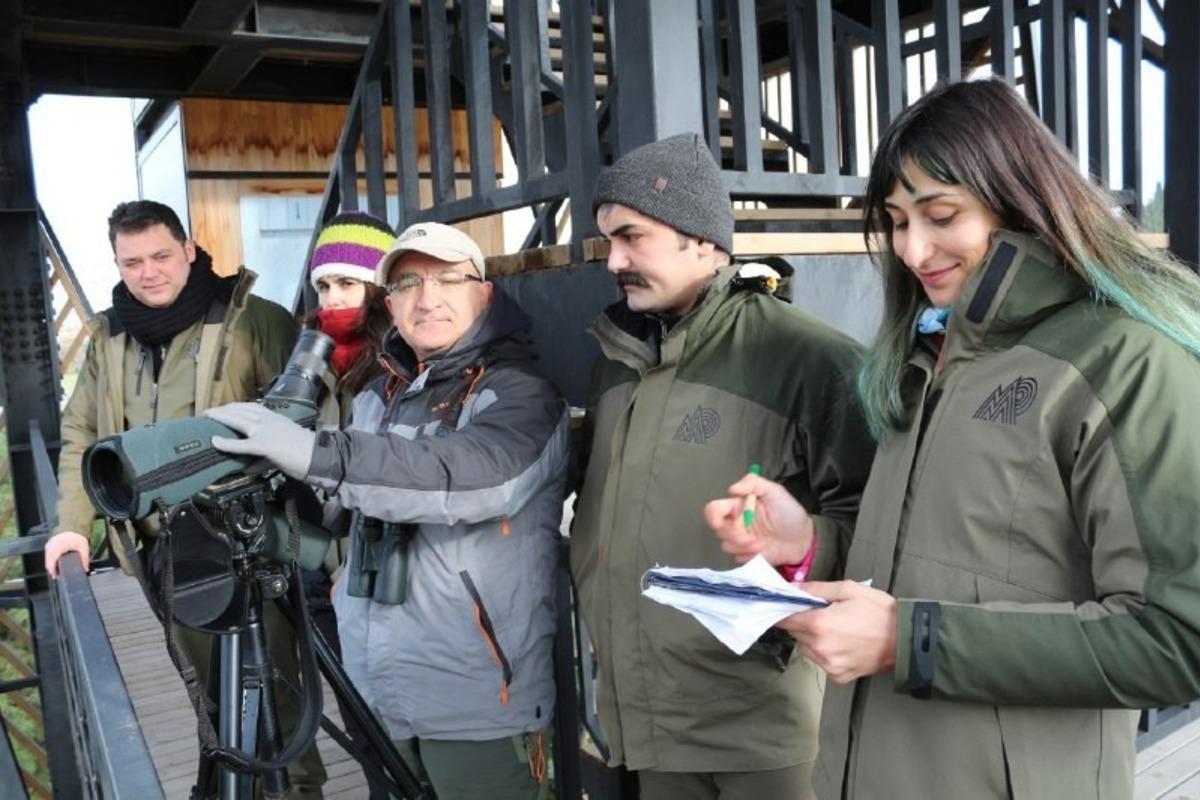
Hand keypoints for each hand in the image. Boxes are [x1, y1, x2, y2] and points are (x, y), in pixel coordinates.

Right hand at [44, 531, 90, 578]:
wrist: (73, 526)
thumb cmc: (77, 536)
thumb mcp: (83, 548)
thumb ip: (85, 559)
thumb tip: (86, 569)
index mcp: (58, 548)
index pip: (52, 563)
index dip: (53, 572)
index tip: (57, 577)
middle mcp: (51, 546)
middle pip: (48, 563)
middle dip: (52, 571)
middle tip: (58, 576)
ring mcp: (49, 545)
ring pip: (47, 560)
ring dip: (51, 566)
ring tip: (57, 572)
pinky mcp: (49, 544)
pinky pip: (47, 555)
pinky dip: (51, 560)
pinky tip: (56, 564)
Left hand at [205, 402, 315, 479]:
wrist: (319, 456)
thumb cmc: (305, 452)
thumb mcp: (283, 447)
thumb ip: (263, 457)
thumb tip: (248, 469)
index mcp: (275, 417)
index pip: (250, 407)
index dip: (234, 407)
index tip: (222, 409)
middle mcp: (269, 420)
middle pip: (240, 410)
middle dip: (222, 410)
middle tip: (207, 412)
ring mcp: (266, 431)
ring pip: (238, 420)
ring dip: (220, 418)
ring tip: (207, 418)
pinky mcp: (266, 445)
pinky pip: (242, 444)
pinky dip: (227, 443)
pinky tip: (215, 442)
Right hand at [703, 472, 813, 565]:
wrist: (804, 538)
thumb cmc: (790, 513)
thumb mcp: (775, 491)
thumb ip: (753, 482)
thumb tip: (732, 488)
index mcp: (739, 506)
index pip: (714, 509)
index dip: (713, 516)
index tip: (721, 522)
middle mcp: (736, 523)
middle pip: (718, 530)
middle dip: (733, 535)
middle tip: (750, 537)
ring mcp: (741, 541)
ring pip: (726, 546)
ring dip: (743, 547)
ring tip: (760, 544)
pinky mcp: (747, 556)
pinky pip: (737, 559)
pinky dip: (748, 557)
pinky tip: (762, 551)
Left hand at [778, 581, 897, 683]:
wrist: (906, 639)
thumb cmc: (880, 612)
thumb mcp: (848, 590)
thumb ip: (816, 588)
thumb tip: (793, 588)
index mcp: (819, 625)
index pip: (784, 619)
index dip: (784, 610)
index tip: (788, 605)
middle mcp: (820, 648)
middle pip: (795, 633)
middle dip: (803, 622)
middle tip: (823, 613)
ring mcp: (829, 665)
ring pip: (806, 648)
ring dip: (813, 638)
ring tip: (836, 629)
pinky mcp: (838, 676)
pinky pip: (821, 662)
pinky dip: (826, 652)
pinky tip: (843, 643)